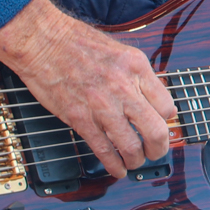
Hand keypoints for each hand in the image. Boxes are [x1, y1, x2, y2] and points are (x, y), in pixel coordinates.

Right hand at [0, 0, 176, 178]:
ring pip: (131, 146)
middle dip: (159, 148)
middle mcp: (123, 88)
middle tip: (155, 152)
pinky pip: (103, 149)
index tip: (161, 125)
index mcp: (137, 68)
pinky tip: (117, 168)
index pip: (166, 106)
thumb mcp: (121, 52)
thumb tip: (154, 100)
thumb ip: (139, 76)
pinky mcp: (79, 118)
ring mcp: (101, 106)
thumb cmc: (78, 43)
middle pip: (156, 131)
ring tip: (135, 162)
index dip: (166, 121)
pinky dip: (113, 164)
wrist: (42, 41)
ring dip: (136, 160)